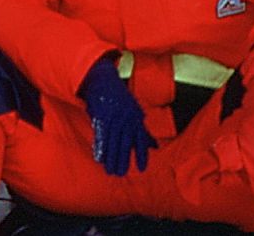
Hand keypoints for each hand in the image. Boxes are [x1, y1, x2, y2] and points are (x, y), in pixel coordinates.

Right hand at [80, 59, 156, 175]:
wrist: (102, 79)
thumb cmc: (119, 97)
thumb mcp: (135, 111)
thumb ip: (143, 130)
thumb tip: (154, 146)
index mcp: (136, 117)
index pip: (140, 139)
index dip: (141, 154)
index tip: (141, 168)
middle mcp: (126, 118)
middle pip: (125, 143)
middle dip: (123, 159)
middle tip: (120, 174)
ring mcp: (114, 116)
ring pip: (113, 141)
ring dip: (111, 157)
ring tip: (110, 171)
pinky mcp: (101, 115)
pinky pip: (101, 135)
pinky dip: (100, 147)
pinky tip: (99, 158)